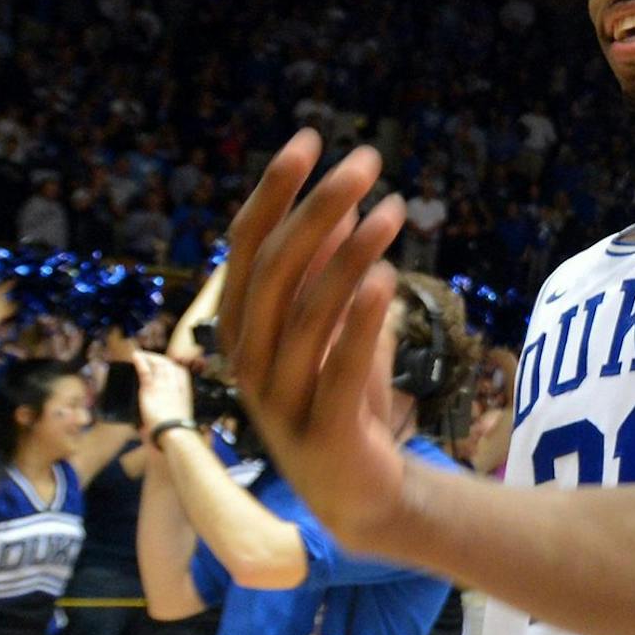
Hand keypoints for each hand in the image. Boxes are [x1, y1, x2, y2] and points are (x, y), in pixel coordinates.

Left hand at [133, 350, 194, 434]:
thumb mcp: (179, 416)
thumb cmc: (177, 428)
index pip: (178, 371)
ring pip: (157, 365)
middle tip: (149, 356)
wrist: (174, 431)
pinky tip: (135, 356)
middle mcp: (175, 383)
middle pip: (168, 365)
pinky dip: (140, 362)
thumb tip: (161, 413)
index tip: (163, 363)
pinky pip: (145, 371)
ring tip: (141, 355)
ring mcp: (163, 384)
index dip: (170, 365)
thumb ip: (171, 410)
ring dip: (148, 357)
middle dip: (158, 358)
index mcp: (185, 389)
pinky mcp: (151, 388)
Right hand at [216, 131, 411, 550]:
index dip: (273, 193)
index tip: (308, 140)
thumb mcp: (336, 327)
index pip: (246, 248)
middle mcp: (251, 363)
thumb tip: (339, 204)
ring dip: (348, 256)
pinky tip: (385, 278)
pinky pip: (339, 371)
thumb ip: (329, 273)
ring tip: (392, 209)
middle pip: (274, 273)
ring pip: (306, 317)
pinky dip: (360, 324)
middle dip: (317, 209)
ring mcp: (282, 402)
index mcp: (242, 331)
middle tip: (363, 161)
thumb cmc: (345, 400)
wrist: (367, 494)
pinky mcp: (325, 434)